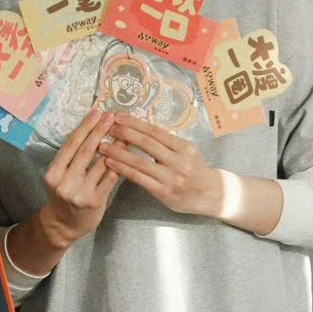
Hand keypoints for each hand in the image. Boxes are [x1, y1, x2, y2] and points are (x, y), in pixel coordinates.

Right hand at [37, 110, 120, 247]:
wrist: (63, 225)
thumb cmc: (64, 195)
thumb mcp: (60, 176)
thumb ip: (73, 158)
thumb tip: (92, 131)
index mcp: (54, 172)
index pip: (71, 144)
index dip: (85, 127)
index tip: (96, 113)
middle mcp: (65, 181)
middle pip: (86, 151)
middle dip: (100, 131)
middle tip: (112, 116)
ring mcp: (80, 192)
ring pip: (101, 163)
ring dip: (115, 146)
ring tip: (125, 132)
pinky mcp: (95, 201)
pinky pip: (110, 178)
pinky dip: (119, 164)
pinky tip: (127, 154)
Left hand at [99, 114, 221, 216]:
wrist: (210, 195)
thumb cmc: (193, 169)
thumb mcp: (186, 151)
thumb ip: (166, 142)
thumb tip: (139, 126)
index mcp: (184, 147)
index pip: (155, 132)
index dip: (135, 123)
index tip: (118, 116)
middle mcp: (179, 161)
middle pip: (147, 144)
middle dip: (125, 134)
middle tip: (107, 127)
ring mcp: (172, 178)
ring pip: (140, 162)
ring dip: (119, 152)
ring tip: (102, 146)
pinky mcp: (164, 192)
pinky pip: (139, 178)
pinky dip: (123, 169)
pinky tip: (111, 163)